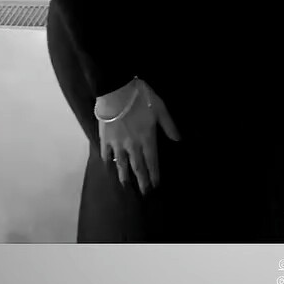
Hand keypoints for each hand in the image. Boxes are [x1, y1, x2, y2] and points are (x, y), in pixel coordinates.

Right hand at [96, 79, 179, 194]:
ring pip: (122, 163)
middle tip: (144, 193)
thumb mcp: (160, 108)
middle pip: (138, 166)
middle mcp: (133, 145)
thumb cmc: (141, 97)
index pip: (152, 161)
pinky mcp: (105, 138)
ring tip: (126, 185)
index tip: (156, 185)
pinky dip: (107, 161)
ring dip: (125, 175)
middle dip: (142, 180)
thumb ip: (169, 125)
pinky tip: (108, 166)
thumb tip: (179, 140)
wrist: (116, 90)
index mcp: (147, 138)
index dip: (154, 174)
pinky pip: (106, 153)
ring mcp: (117, 143)